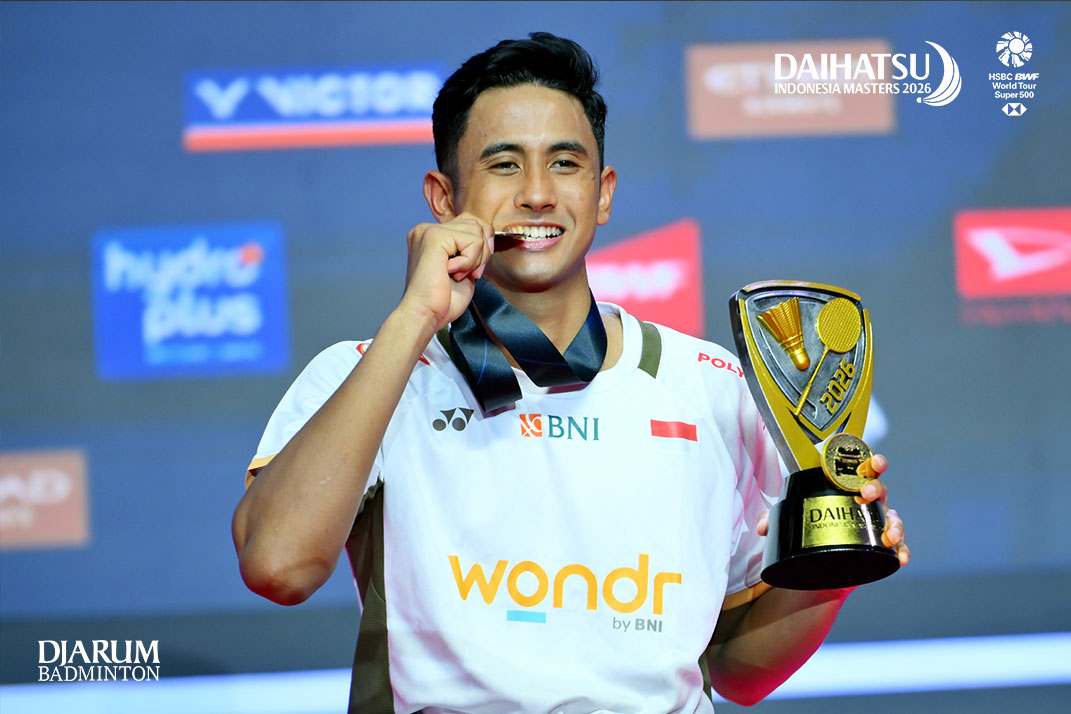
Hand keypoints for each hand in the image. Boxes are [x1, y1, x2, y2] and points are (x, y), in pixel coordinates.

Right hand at [400, 213, 493, 330]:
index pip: (470, 223)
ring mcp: (429, 231)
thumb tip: (488, 233)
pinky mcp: (434, 237)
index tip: (474, 270)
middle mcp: (427, 229)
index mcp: (431, 236)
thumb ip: (472, 249)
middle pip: (476, 223)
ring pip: (477, 231)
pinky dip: (469, 262)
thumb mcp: (464, 268)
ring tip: (459, 275)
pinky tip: (452, 273)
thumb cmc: (442, 300)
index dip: (481, 247)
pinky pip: (472, 240)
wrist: (425, 315)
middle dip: (482, 252)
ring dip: (475, 259)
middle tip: (470, 274)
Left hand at [756, 454, 910, 566]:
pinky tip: (900, 558)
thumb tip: (763, 527)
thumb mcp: (788, 520)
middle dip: (875, 486)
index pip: (857, 467)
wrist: (818, 561)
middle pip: (877, 486)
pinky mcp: (880, 545)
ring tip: (888, 534)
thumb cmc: (810, 526)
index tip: (870, 460)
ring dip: (894, 522)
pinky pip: (897, 544)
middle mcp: (863, 501)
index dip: (867, 459)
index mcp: (844, 486)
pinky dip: (901, 550)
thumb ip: (774, 519)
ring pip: (891, 515)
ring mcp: (874, 522)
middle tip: (865, 493)